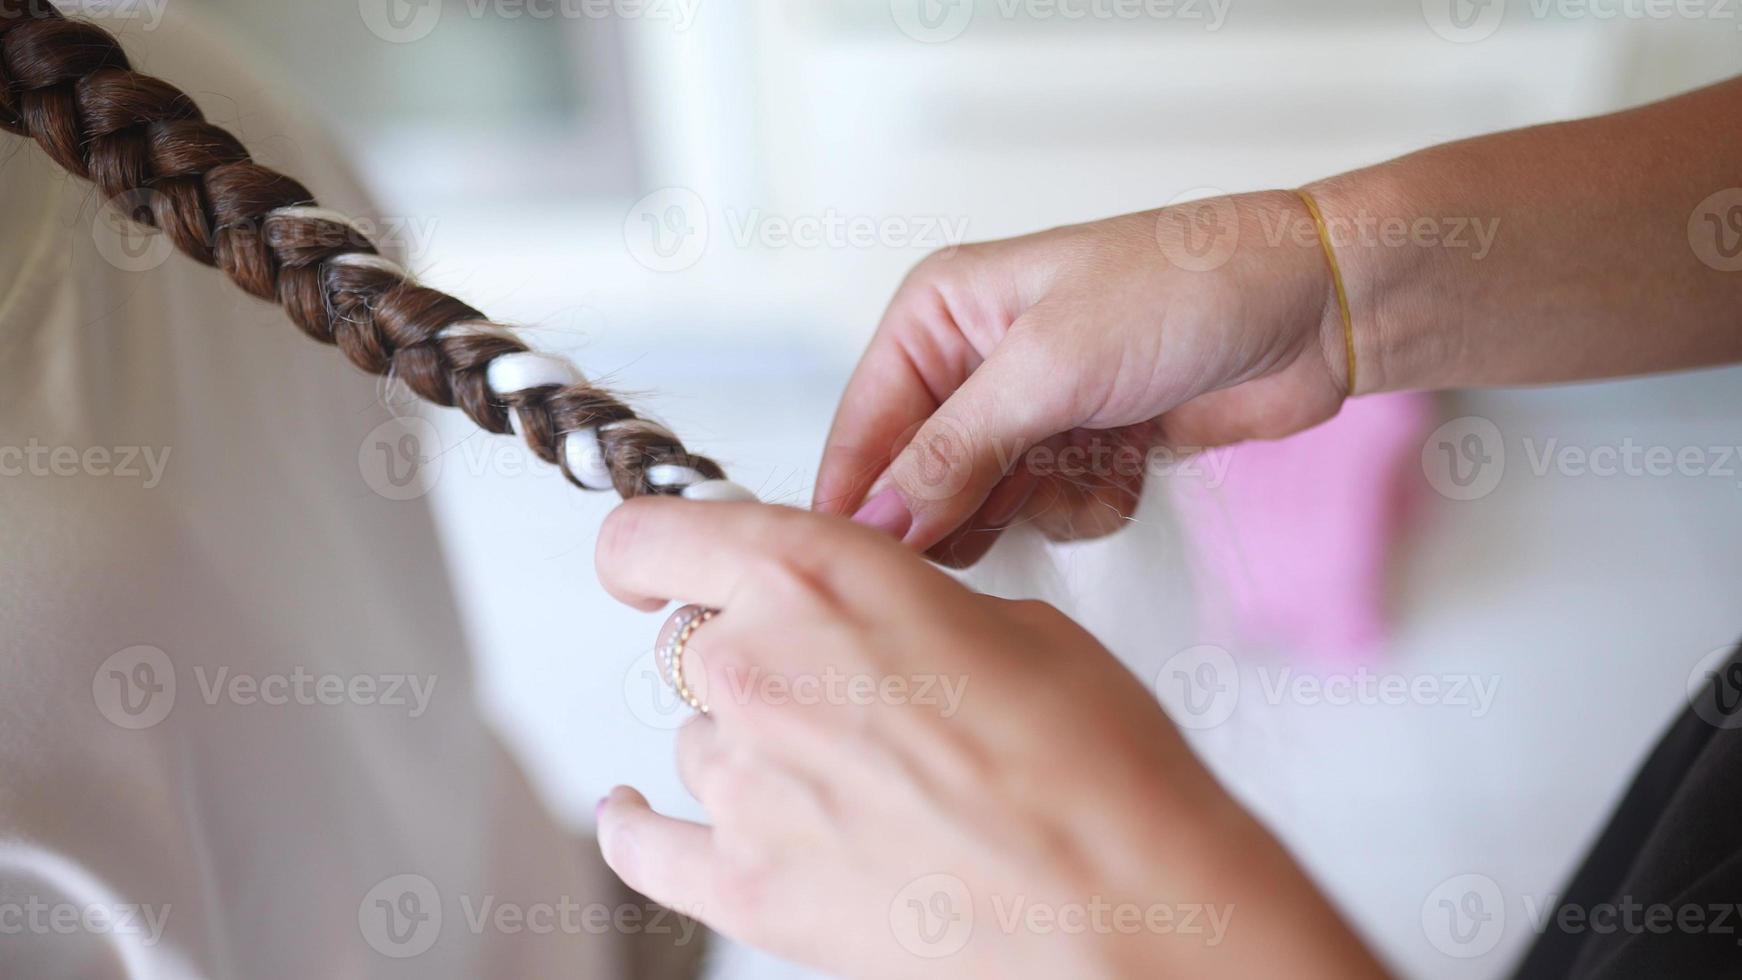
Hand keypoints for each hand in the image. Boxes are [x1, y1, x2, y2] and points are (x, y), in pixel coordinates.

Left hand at [593, 501, 1382, 978]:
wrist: (1123, 904)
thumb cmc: (1093, 764)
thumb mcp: (1009, 624)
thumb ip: (897, 608)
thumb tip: (870, 627)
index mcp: (816, 578)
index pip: (648, 538)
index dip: (649, 550)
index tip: (656, 564)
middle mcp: (756, 669)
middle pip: (687, 643)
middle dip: (746, 653)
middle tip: (829, 689)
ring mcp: (740, 783)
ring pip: (692, 739)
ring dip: (744, 744)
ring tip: (846, 777)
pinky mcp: (743, 886)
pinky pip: (641, 845)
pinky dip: (637, 827)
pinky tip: (637, 815)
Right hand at [813, 190, 1344, 563]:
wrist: (1317, 309)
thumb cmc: (1187, 291)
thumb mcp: (1051, 367)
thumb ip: (953, 451)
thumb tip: (878, 522)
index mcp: (939, 313)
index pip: (866, 426)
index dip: (864, 502)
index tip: (872, 574)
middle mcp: (974, 363)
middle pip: (921, 481)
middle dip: (973, 505)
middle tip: (1023, 494)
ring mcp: (1032, 412)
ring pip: (989, 510)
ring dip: (1045, 503)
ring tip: (1095, 454)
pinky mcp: (1084, 451)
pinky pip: (1053, 517)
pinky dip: (1094, 502)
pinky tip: (1133, 458)